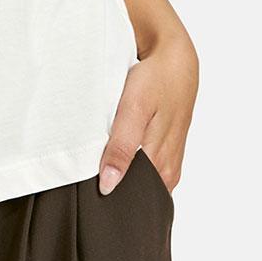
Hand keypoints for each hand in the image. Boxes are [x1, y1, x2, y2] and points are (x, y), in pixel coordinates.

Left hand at [98, 30, 198, 196]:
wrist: (176, 61)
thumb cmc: (156, 82)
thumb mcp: (134, 110)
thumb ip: (122, 149)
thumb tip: (108, 185)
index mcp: (161, 168)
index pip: (130, 199)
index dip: (107, 197)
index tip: (85, 192)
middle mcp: (166, 171)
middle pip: (134, 192)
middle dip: (111, 188)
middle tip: (85, 178)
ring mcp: (167, 161)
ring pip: (138, 180)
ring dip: (119, 174)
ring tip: (97, 164)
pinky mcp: (164, 151)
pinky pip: (143, 168)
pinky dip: (126, 162)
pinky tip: (113, 152)